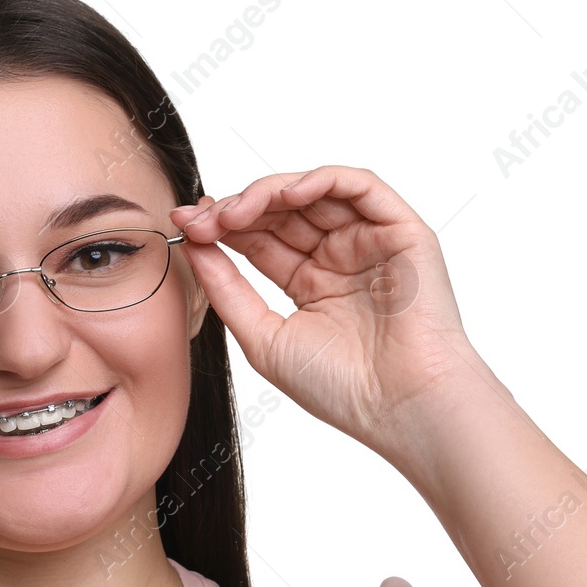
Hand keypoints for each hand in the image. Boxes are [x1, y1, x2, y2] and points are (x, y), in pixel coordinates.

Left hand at [170, 166, 481, 458]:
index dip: (221, 226)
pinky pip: (359, 186)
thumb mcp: (264, 338)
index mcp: (311, 283)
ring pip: (314, 192)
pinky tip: (286, 194)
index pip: (260, 238)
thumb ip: (228, 290)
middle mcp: (340, 257)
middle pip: (281, 211)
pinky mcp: (400, 230)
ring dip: (268, 192)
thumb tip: (192, 246)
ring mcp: (370, 240)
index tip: (185, 224)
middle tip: (202, 217)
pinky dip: (320, 180)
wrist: (400, 405)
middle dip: (236, 208)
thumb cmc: (342, 387)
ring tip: (234, 211)